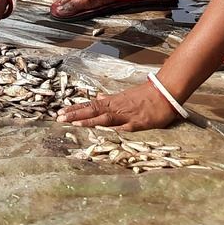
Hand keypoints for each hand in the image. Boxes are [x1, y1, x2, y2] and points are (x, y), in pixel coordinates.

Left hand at [57, 80, 180, 131]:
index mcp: (113, 102)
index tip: (60, 113)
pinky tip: (104, 131)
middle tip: (58, 118)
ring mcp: (127, 115)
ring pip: (104, 118)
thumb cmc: (145, 96)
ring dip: (89, 121)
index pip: (90, 106)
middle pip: (93, 111)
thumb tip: (97, 98)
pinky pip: (125, 127)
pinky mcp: (139, 123)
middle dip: (75, 115)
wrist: (164, 93)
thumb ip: (110, 99)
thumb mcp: (124, 96)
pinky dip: (114, 128)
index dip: (75, 110)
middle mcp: (116, 108)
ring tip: (73, 123)